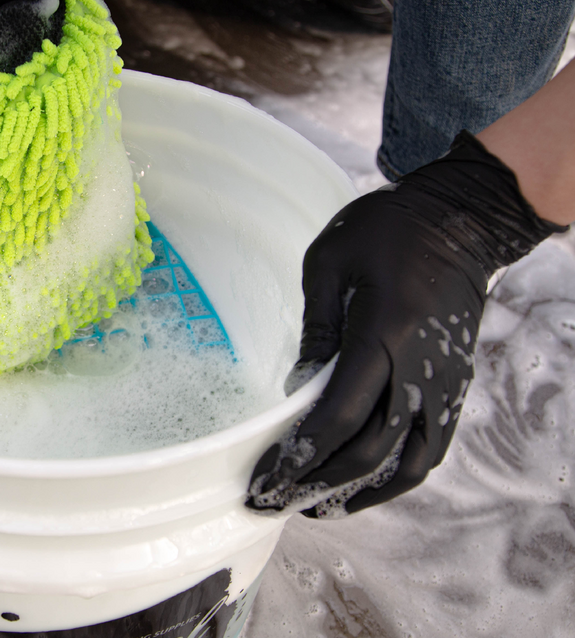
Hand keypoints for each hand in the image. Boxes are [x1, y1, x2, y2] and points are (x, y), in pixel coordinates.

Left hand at [247, 131, 565, 517]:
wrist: (459, 220)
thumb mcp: (328, 263)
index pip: (341, 415)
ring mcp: (444, 383)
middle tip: (273, 499)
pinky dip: (396, 477)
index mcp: (385, 335)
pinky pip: (430, 449)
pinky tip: (365, 486)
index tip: (268, 477)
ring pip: (406, 463)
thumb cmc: (387, 231)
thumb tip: (299, 388)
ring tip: (316, 507)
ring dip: (359, 493)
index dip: (302, 454)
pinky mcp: (454, 386)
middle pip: (368, 449)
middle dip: (316, 483)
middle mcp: (420, 370)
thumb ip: (314, 329)